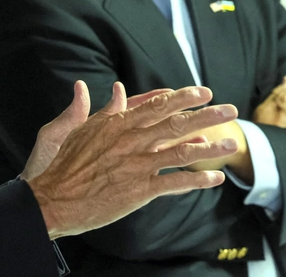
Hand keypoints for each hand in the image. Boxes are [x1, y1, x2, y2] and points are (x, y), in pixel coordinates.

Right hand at [26, 83, 238, 239]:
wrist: (54, 197)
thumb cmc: (64, 163)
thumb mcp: (78, 129)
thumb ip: (100, 110)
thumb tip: (110, 88)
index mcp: (117, 124)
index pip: (157, 105)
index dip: (183, 97)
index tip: (203, 92)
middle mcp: (131, 141)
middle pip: (176, 124)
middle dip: (206, 115)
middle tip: (229, 109)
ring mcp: (137, 165)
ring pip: (181, 152)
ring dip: (210, 147)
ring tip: (232, 143)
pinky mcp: (139, 190)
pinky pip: (175, 183)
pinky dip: (197, 181)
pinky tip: (215, 179)